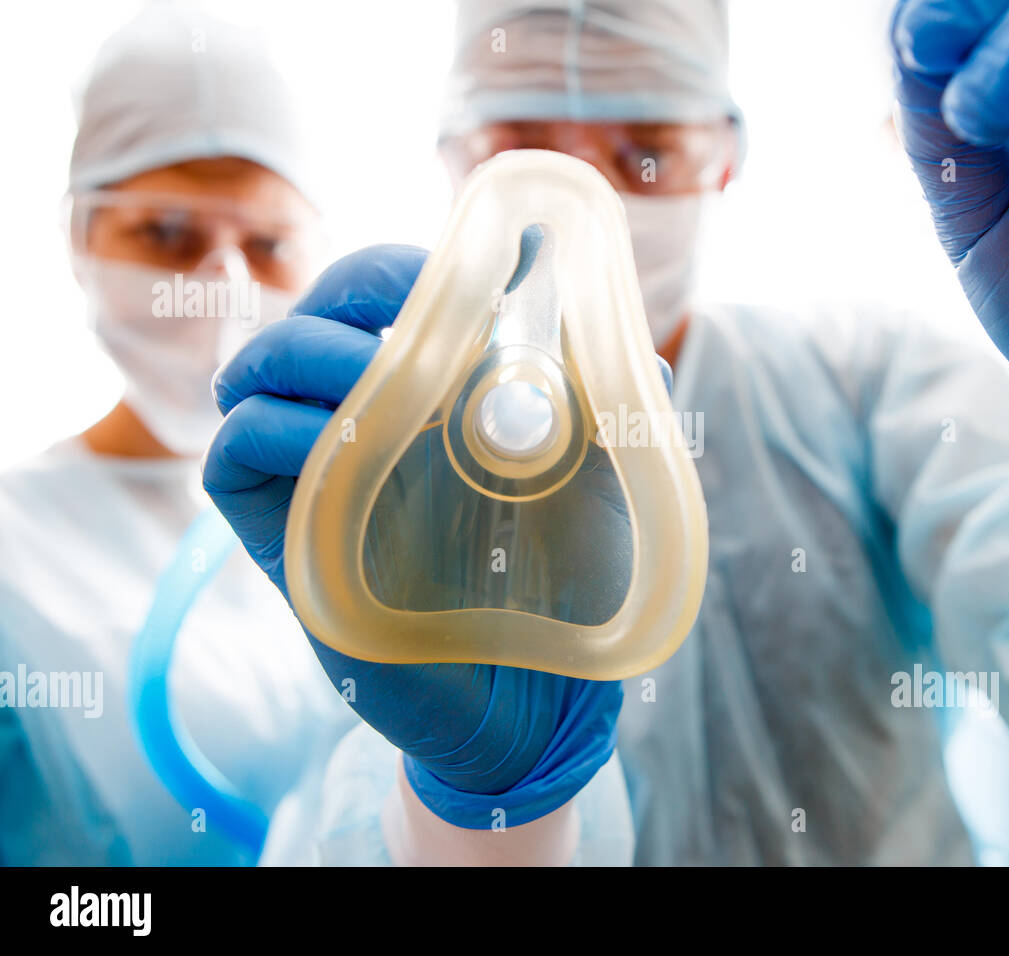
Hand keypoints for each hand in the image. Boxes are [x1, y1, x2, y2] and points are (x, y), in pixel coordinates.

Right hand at [202, 243, 621, 828]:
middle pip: (315, 313)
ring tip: (377, 377)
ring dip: (309, 349)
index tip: (466, 277)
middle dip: (355, 294)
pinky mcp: (285, 534)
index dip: (408, 269)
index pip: (384, 293)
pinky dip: (272, 425)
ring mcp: (318, 472)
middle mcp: (365, 419)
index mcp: (433, 391)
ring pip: (259, 370)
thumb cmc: (570, 581)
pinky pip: (235, 454)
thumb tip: (633, 342)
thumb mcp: (599, 477)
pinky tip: (342, 437)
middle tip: (414, 319)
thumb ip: (602, 406)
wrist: (536, 695)